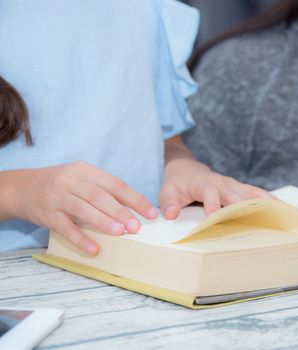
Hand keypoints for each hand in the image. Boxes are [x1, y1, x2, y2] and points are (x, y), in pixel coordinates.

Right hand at [13, 162, 157, 254]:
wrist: (24, 188)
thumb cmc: (64, 186)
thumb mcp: (84, 180)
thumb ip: (107, 190)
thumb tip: (138, 207)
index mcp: (86, 171)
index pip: (115, 184)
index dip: (135, 199)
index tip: (151, 213)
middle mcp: (72, 181)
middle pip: (100, 196)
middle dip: (120, 212)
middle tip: (137, 226)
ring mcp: (58, 197)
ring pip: (83, 209)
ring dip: (103, 222)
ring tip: (121, 233)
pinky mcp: (47, 214)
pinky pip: (65, 228)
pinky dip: (80, 239)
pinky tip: (94, 249)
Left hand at [158, 158, 272, 218]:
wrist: (186, 170)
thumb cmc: (177, 185)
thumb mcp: (167, 192)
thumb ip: (168, 203)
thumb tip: (170, 215)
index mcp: (203, 184)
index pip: (210, 193)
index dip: (212, 205)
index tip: (213, 218)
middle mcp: (221, 183)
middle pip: (234, 194)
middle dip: (243, 206)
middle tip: (254, 218)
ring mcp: (233, 185)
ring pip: (250, 192)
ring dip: (263, 202)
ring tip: (278, 213)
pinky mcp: (240, 189)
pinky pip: (256, 193)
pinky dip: (269, 199)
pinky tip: (282, 208)